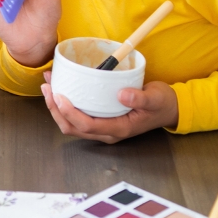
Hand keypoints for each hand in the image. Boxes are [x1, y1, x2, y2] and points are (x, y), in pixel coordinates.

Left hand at [41, 76, 179, 142]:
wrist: (169, 108)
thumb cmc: (162, 104)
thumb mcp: (155, 98)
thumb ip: (140, 97)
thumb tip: (121, 94)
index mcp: (119, 129)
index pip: (87, 125)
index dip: (69, 113)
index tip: (59, 96)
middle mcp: (107, 132)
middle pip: (73, 128)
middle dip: (55, 110)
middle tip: (47, 88)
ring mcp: (103, 127)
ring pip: (72, 124)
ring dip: (56, 107)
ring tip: (48, 85)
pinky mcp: (101, 118)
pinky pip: (78, 116)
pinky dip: (65, 104)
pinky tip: (60, 88)